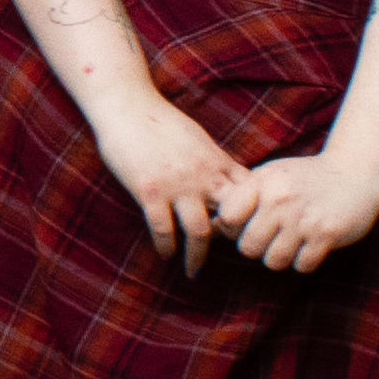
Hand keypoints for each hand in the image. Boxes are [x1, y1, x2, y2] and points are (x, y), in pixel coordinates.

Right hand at [92, 98, 249, 275]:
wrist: (127, 107)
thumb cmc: (159, 120)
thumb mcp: (197, 138)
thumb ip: (213, 160)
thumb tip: (226, 176)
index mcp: (216, 162)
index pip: (247, 196)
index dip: (251, 217)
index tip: (246, 233)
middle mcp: (202, 177)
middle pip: (230, 218)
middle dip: (231, 242)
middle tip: (226, 261)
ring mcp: (177, 186)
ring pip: (199, 231)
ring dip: (197, 256)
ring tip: (193, 271)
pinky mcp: (150, 192)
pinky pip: (162, 229)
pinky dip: (166, 246)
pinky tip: (165, 255)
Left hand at [214, 151, 378, 274]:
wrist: (356, 173)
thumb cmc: (305, 179)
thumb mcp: (271, 177)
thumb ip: (243, 198)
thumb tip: (211, 227)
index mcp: (263, 182)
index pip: (227, 217)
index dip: (232, 227)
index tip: (246, 224)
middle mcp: (280, 199)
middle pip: (247, 247)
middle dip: (257, 248)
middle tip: (271, 238)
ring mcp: (304, 218)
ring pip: (273, 261)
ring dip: (280, 257)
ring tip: (291, 242)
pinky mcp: (327, 234)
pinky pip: (302, 265)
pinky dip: (304, 261)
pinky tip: (310, 245)